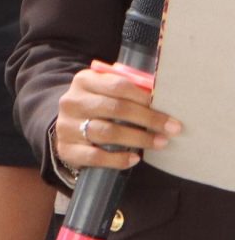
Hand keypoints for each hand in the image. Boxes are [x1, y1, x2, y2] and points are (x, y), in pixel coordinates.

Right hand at [53, 62, 179, 173]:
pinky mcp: (67, 148)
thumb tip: (162, 94)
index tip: (167, 107)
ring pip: (107, 132)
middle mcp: (72, 101)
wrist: (68, 127)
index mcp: (84, 81)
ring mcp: (67, 125)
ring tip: (160, 142)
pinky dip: (118, 159)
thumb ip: (130, 89)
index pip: (118, 85)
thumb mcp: (107, 91)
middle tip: (172, 128)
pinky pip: (95, 156)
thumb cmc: (99, 107)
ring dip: (139, 138)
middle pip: (115, 108)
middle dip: (148, 118)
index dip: (145, 97)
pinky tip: (135, 159)